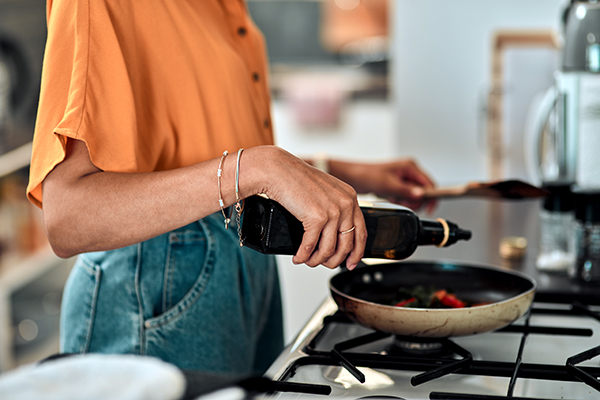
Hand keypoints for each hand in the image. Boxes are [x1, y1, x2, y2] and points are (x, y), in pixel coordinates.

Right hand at [240, 147, 366, 269]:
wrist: (278, 169)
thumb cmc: (296, 178)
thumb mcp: (325, 191)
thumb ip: (335, 208)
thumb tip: (334, 234)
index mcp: (350, 197)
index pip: (361, 232)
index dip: (357, 252)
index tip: (351, 263)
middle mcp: (345, 204)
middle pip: (346, 245)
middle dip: (334, 261)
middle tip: (324, 265)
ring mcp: (333, 211)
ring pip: (328, 250)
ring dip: (316, 260)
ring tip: (308, 261)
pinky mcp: (316, 218)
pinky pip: (311, 246)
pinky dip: (303, 256)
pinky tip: (298, 257)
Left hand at [329, 158, 436, 212]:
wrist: (353, 177)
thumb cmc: (367, 175)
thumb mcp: (388, 185)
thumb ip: (406, 191)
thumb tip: (420, 195)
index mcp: (410, 166)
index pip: (429, 183)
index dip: (430, 197)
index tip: (429, 208)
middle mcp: (409, 171)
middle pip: (423, 191)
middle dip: (414, 200)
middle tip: (402, 201)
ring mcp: (404, 178)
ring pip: (414, 195)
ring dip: (406, 201)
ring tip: (394, 198)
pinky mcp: (398, 185)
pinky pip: (405, 197)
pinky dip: (400, 200)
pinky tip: (390, 197)